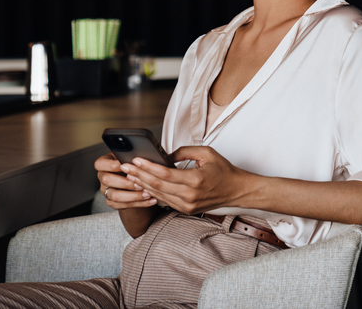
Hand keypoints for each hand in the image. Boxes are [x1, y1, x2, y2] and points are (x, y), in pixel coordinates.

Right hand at [95, 153, 157, 210]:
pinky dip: (139, 203)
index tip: (124, 164)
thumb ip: (132, 156)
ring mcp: (106, 190)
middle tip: (140, 183)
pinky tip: (150, 200)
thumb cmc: (132, 165)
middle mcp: (103, 177)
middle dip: (125, 182)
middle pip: (107, 180)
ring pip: (115, 196)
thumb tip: (141, 156)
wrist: (133, 180)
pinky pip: (123, 205)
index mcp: (104, 164)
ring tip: (147, 193)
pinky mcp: (112, 202)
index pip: (100, 164)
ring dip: (133, 195)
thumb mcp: (130, 158)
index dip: (110, 165)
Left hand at [121, 146, 250, 213]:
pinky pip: (165, 201)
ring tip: (130, 176)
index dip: (148, 167)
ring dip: (143, 185)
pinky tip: (143, 186)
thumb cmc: (223, 170)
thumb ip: (184, 151)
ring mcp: (187, 206)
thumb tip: (166, 154)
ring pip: (159, 195)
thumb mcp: (207, 153)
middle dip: (139, 176)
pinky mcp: (186, 210)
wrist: (236, 190)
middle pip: (157, 186)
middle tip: (125, 167)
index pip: (165, 174)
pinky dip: (153, 193)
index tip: (135, 160)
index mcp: (195, 180)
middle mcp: (189, 196)